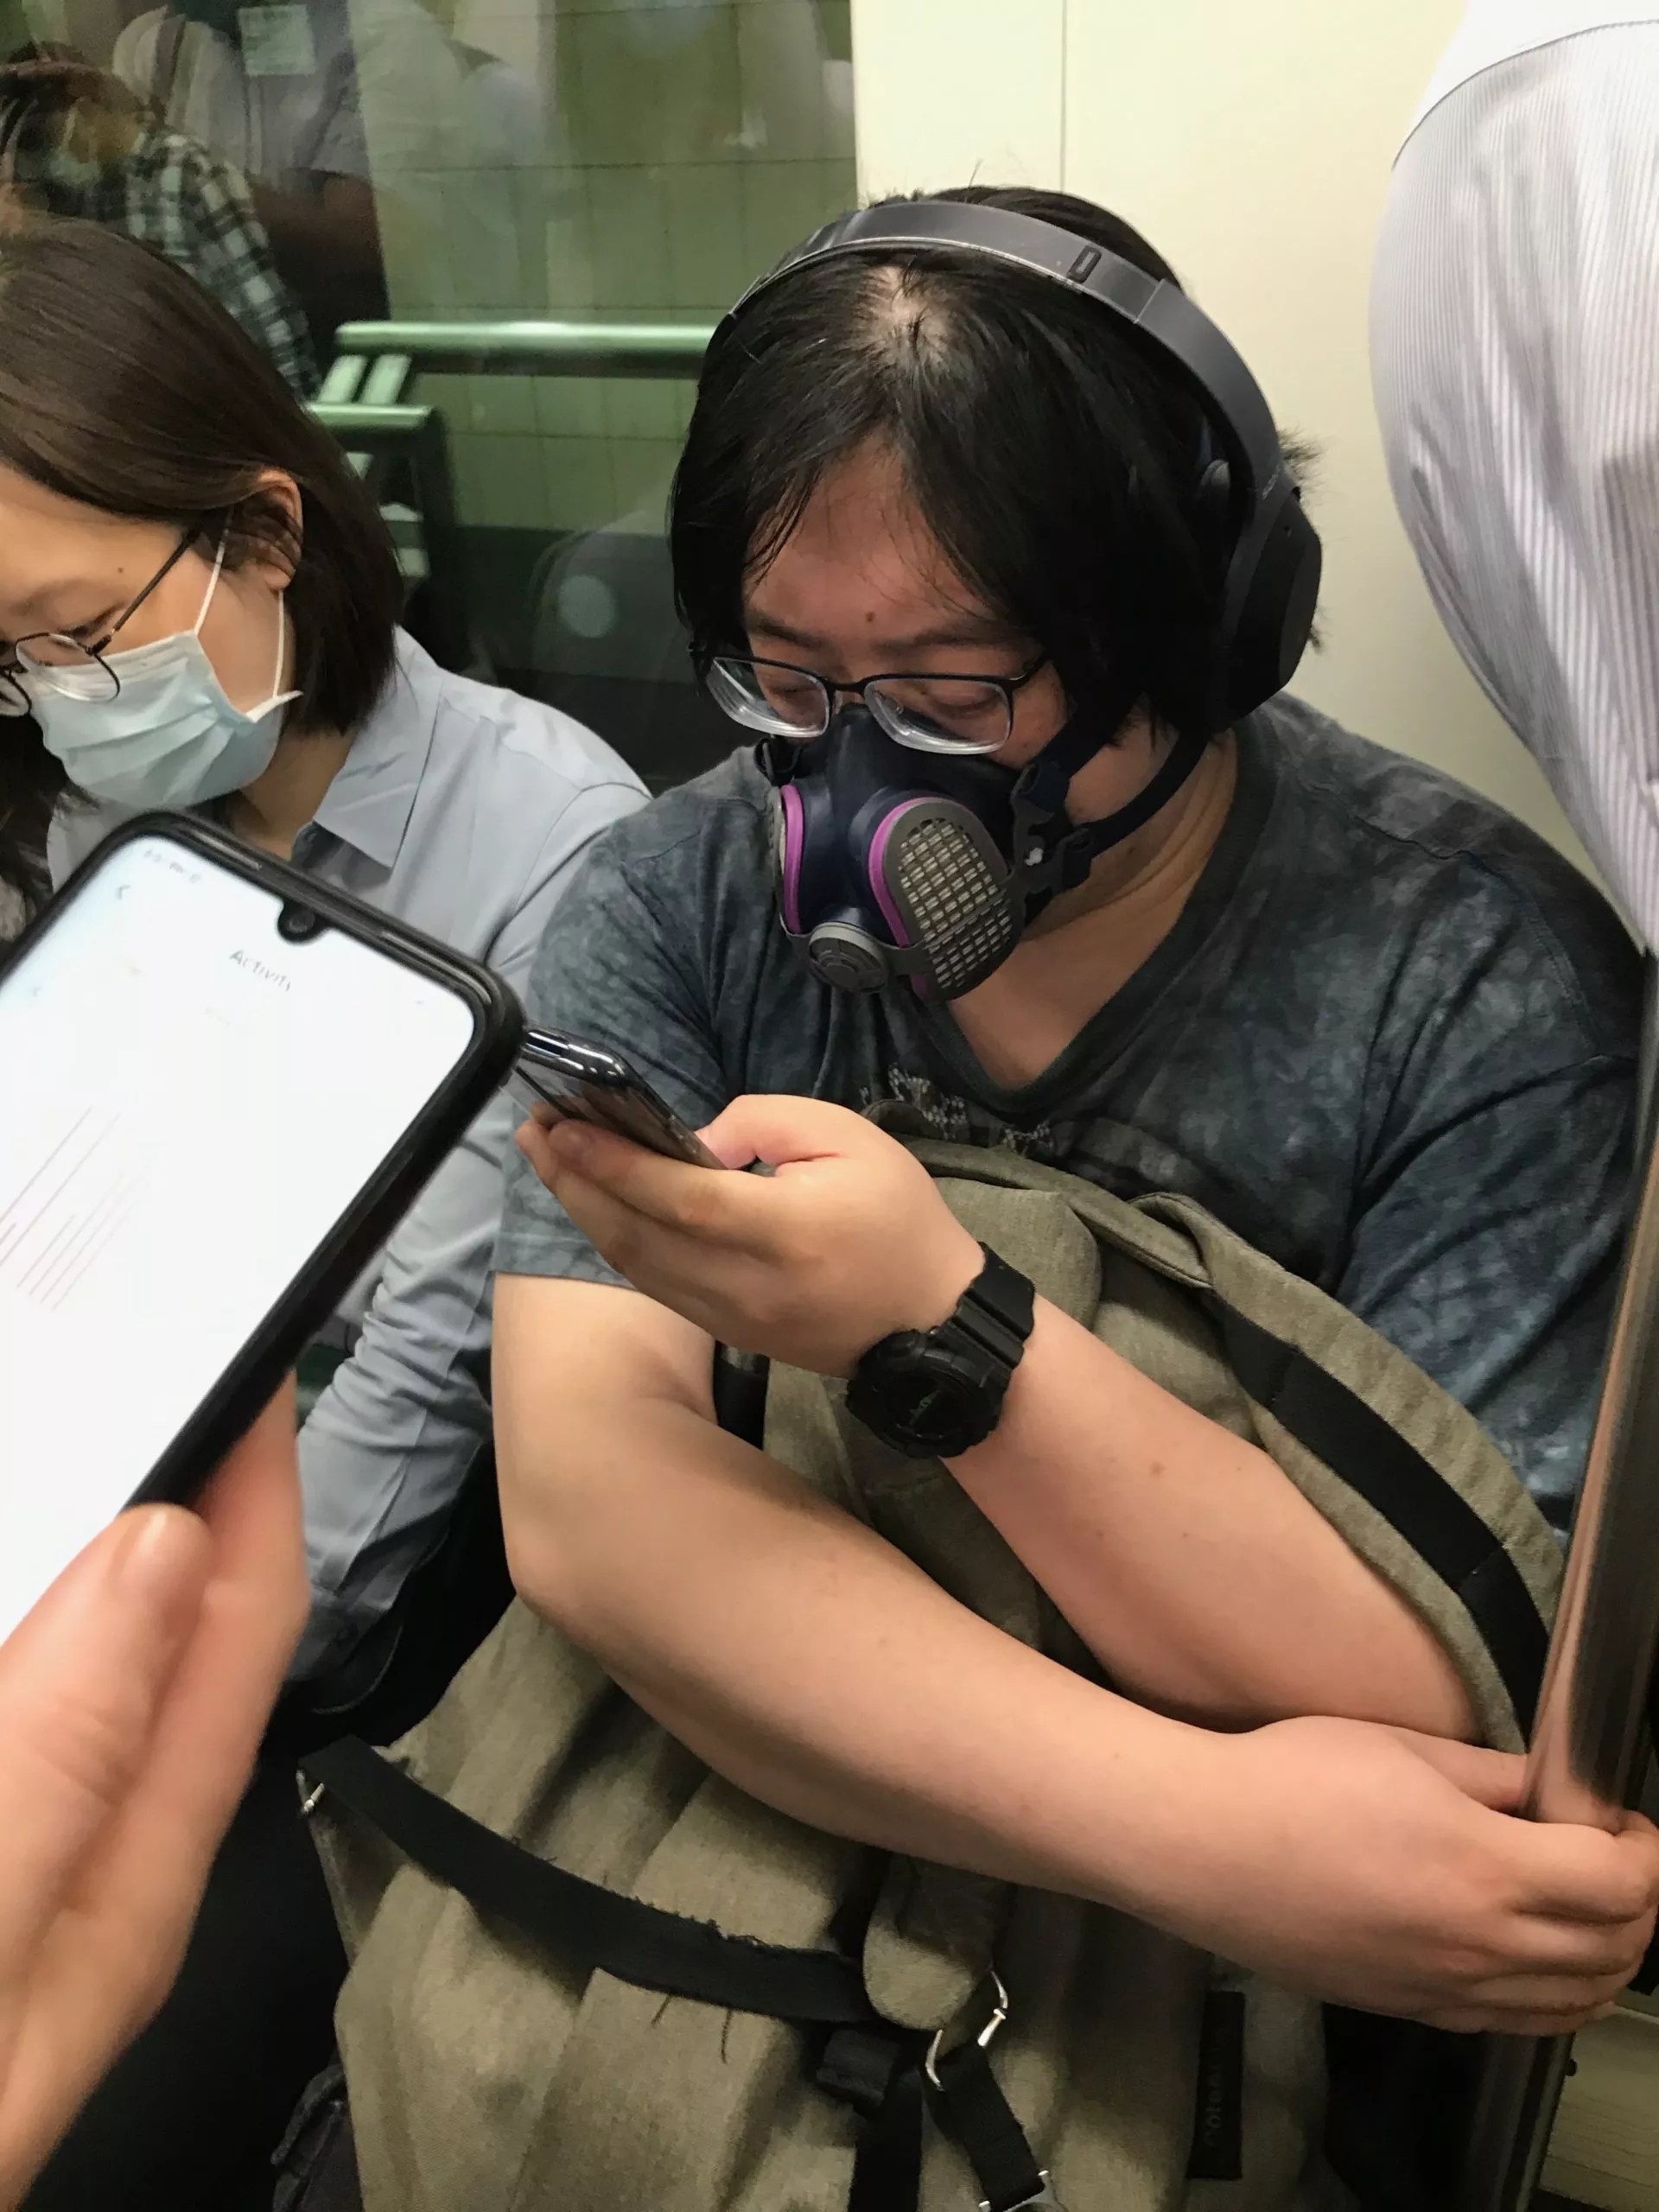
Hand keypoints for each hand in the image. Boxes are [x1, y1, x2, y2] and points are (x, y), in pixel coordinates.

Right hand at [0, 1391, 306, 2206]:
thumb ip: (62, 1758)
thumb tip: (161, 1558)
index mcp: (112, 1869)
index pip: (230, 1625)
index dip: (257, 1475)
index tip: (256, 1339)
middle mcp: (51, 1846)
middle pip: (129, 1621)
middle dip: (144, 1475)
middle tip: (133, 1330)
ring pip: (27, 1646)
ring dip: (40, 1530)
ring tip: (43, 1398)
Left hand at [519, 1096, 983, 1375]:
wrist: (931, 1322)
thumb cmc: (899, 1218)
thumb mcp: (850, 1138)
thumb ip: (765, 1123)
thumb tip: (692, 1142)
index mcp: (784, 1231)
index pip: (679, 1197)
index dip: (614, 1163)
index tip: (564, 1125)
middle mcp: (746, 1284)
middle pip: (637, 1235)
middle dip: (575, 1180)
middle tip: (534, 1127)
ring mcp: (731, 1318)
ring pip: (636, 1265)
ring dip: (584, 1209)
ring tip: (548, 1157)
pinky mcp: (727, 1331)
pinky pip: (655, 1283)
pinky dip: (614, 1240)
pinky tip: (593, 1203)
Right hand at [1167, 1715, 1658, 2032]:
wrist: (1202, 1845)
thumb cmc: (1289, 1781)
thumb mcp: (1401, 1747)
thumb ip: (1491, 1775)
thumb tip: (1546, 1793)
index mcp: (1485, 1867)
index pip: (1621, 1883)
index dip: (1644, 1850)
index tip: (1626, 1822)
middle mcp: (1478, 1943)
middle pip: (1615, 1950)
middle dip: (1641, 1905)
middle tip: (1621, 1861)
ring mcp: (1446, 1988)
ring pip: (1576, 2002)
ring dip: (1608, 1960)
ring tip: (1593, 1914)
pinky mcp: (1411, 2009)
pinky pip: (1516, 2023)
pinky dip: (1555, 1998)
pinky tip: (1538, 1960)